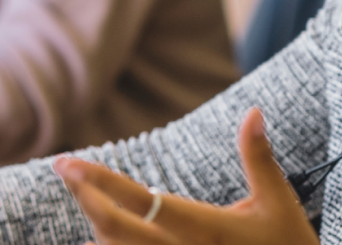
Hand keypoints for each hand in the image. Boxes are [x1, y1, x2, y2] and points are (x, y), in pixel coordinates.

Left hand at [56, 108, 319, 244]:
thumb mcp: (277, 202)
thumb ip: (259, 157)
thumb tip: (253, 111)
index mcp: (204, 228)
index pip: (140, 201)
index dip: (101, 182)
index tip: (69, 162)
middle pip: (117, 230)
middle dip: (87, 199)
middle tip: (64, 169)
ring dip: (96, 232)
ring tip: (82, 200)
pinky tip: (96, 244)